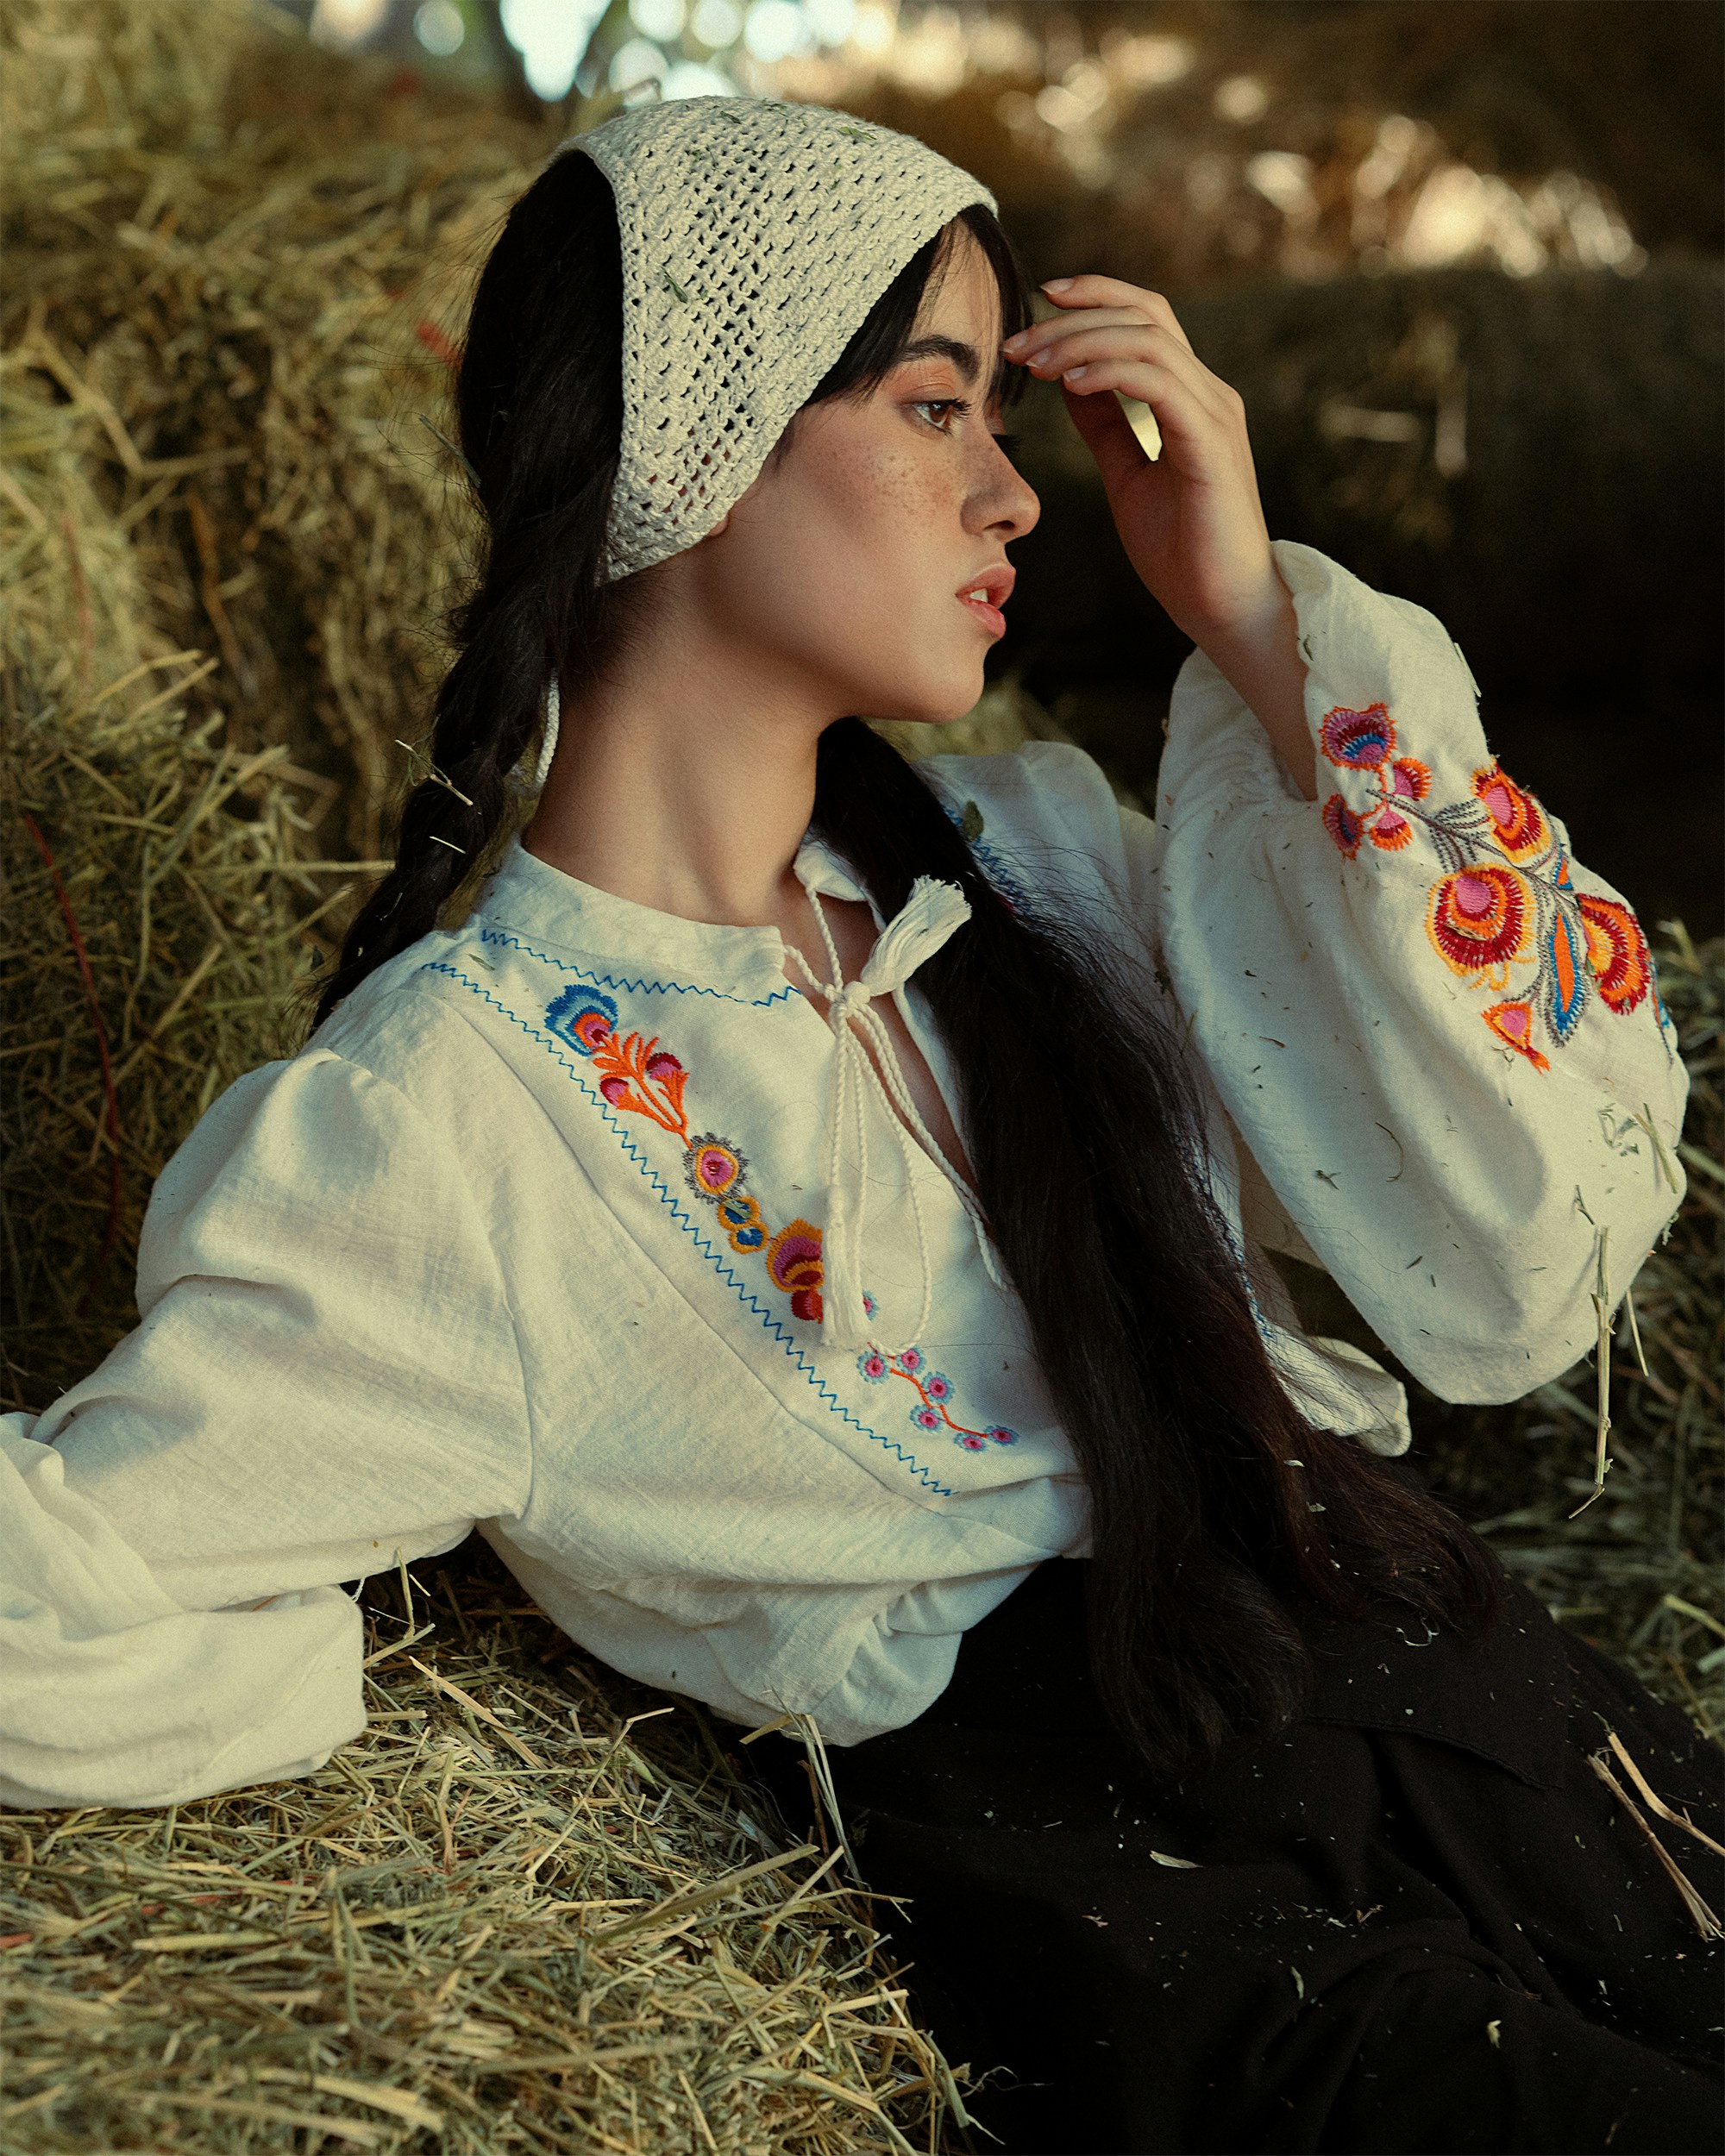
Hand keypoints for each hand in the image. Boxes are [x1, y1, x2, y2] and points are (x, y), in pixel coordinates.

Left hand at [1004, 275, 1314, 795]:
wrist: (1222, 607)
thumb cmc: (1182, 551)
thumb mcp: (1126, 476)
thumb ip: (1105, 427)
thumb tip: (1069, 381)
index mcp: (1190, 398)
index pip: (1146, 318)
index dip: (1095, 297)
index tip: (1039, 303)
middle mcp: (1208, 395)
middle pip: (1144, 316)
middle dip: (1073, 319)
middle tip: (1018, 344)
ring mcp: (1214, 415)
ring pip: (1148, 341)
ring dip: (1082, 344)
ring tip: (1035, 364)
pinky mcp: (1211, 445)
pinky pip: (1160, 384)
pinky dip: (1112, 372)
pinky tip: (1072, 384)